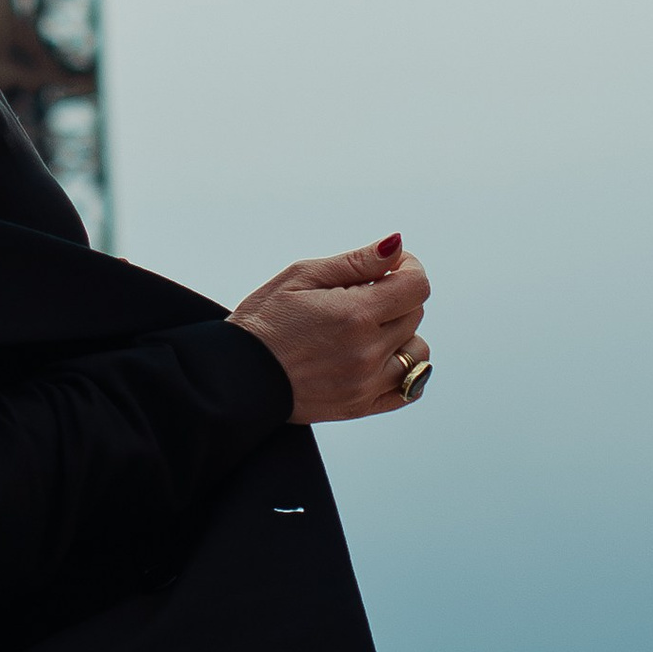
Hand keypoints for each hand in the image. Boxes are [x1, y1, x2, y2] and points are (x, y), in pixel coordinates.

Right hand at [229, 236, 430, 427]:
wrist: (235, 374)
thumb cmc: (264, 319)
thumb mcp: (302, 276)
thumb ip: (357, 262)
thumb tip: (398, 246)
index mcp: (356, 314)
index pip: (417, 287)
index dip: (408, 269)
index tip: (390, 268)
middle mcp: (368, 351)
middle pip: (415, 314)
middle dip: (395, 297)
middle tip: (359, 296)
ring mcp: (367, 383)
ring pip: (417, 352)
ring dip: (402, 334)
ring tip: (368, 329)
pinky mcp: (360, 406)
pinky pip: (409, 390)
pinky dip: (406, 371)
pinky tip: (381, 357)